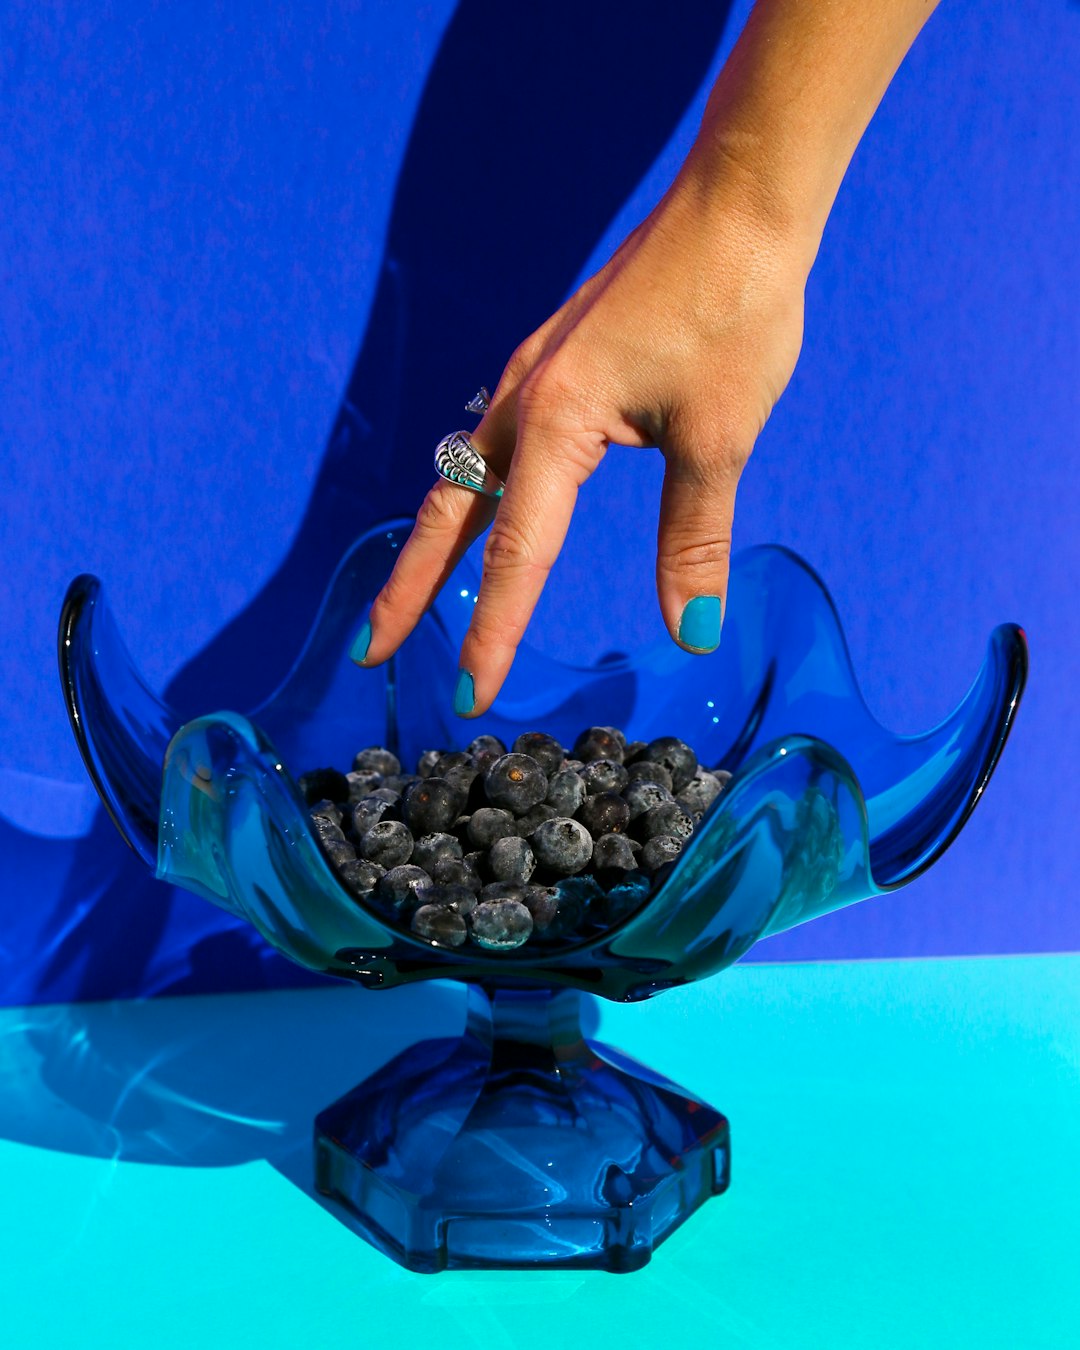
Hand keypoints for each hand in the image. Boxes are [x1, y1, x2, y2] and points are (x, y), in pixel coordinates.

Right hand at [353, 168, 807, 715]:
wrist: (738, 203)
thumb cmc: (733, 311)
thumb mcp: (718, 437)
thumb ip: (692, 539)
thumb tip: (692, 634)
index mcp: (556, 422)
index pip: (516, 554)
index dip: (493, 632)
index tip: (471, 698)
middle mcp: (524, 400)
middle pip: (448, 515)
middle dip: (409, 590)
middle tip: (371, 651)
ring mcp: (532, 377)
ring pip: (463, 479)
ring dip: (433, 545)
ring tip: (410, 598)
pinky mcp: (555, 364)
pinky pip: (493, 447)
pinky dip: (472, 499)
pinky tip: (484, 514)